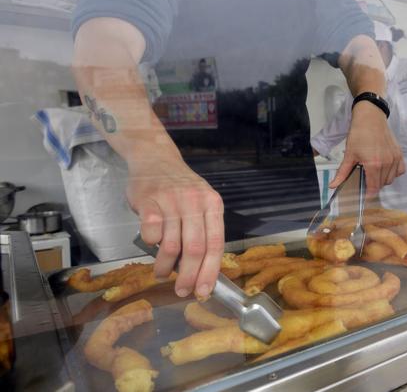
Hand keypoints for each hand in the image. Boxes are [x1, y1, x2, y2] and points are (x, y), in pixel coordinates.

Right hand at [127, 154, 223, 298]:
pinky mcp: (149, 199)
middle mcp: (195, 201)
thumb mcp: (200, 203)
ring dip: (165, 266)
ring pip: (171, 244)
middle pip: (195, 249)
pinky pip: (150, 231)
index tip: (203, 291)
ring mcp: (171, 200)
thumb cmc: (180, 187)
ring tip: (162, 273)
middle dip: (188, 276)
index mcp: (213, 205)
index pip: (215, 244)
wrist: (155, 157)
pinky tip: (150, 247)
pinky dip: (150, 244)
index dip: (210, 271)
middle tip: (182, 291)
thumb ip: (202, 230)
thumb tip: (200, 270)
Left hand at [329, 102, 404, 195]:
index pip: (373, 188)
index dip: (368, 194)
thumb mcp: (349, 154)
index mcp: (374, 165)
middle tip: (365, 179)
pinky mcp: (399, 154)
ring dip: (383, 180)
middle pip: (382, 185)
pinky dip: (393, 172)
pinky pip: (400, 170)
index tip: (363, 194)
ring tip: (374, 172)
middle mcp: (387, 163)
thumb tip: (333, 185)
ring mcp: (394, 158)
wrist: (370, 117)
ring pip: (391, 179)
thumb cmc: (359, 133)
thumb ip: (342, 172)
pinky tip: (385, 168)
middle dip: (373, 186)